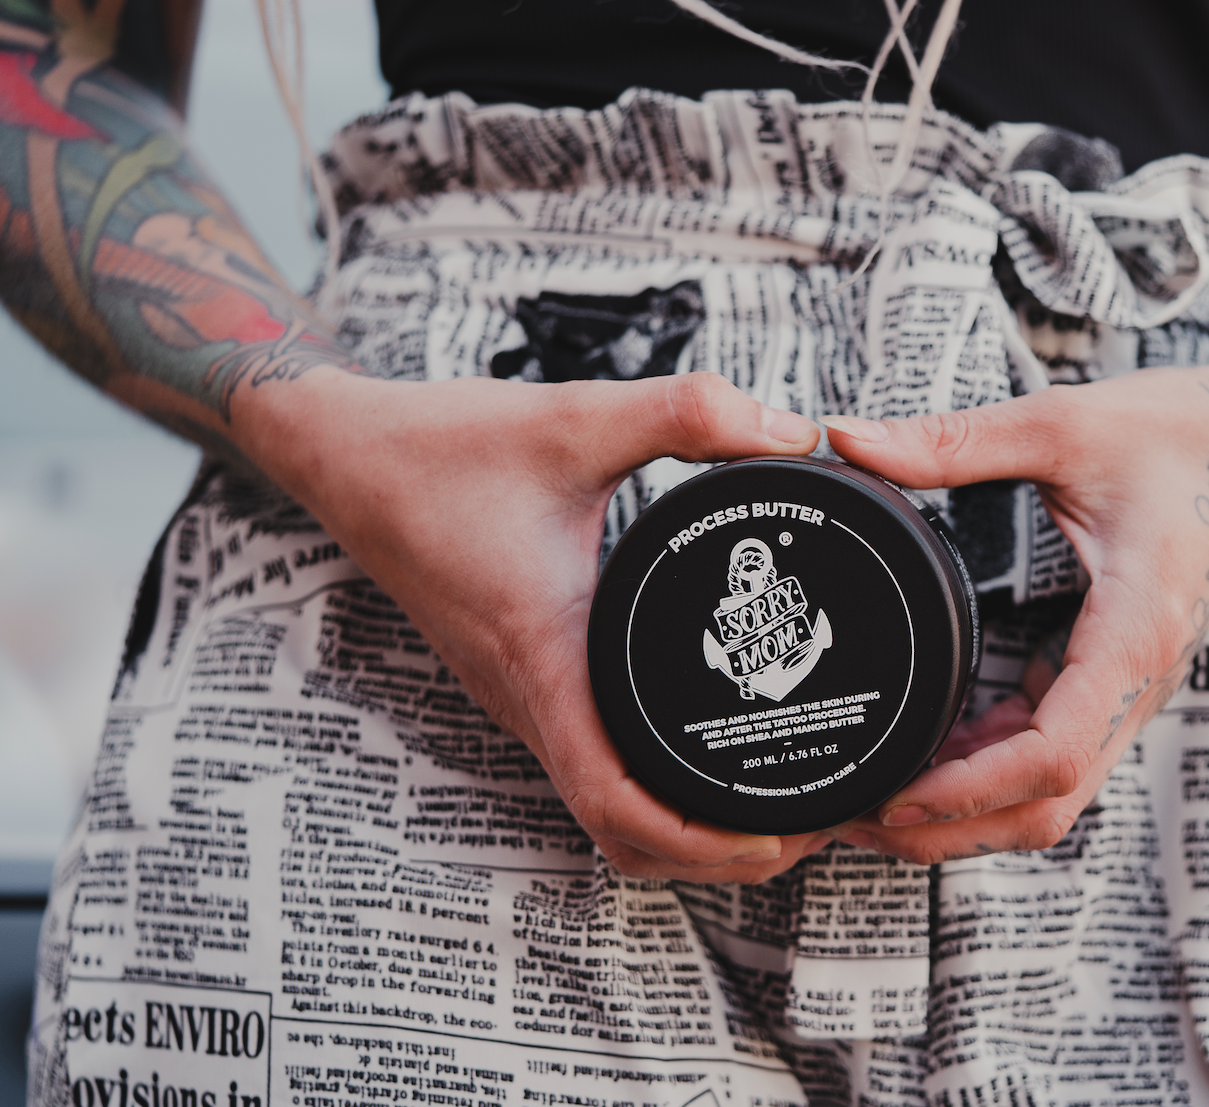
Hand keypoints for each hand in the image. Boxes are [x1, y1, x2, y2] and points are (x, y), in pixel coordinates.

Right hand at [236, 369, 834, 881]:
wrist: (348, 455)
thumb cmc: (440, 449)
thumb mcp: (573, 419)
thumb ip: (684, 413)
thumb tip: (789, 429)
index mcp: (543, 657)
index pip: (613, 800)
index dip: (697, 839)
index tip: (773, 834)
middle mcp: (528, 697)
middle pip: (619, 831)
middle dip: (712, 852)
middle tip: (803, 831)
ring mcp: (522, 696)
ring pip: (602, 808)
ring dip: (681, 831)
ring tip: (768, 811)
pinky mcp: (523, 680)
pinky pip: (589, 764)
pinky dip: (649, 789)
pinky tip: (702, 754)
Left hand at [821, 363, 1208, 863]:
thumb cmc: (1175, 435)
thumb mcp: (1062, 424)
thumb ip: (955, 440)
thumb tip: (849, 440)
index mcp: (1134, 634)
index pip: (1056, 754)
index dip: (971, 790)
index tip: (896, 796)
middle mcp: (1139, 682)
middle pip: (1047, 804)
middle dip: (951, 827)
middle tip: (854, 820)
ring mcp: (1131, 691)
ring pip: (1051, 793)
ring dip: (968, 811)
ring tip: (876, 798)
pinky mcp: (1116, 682)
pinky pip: (1052, 752)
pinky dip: (990, 771)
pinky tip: (929, 754)